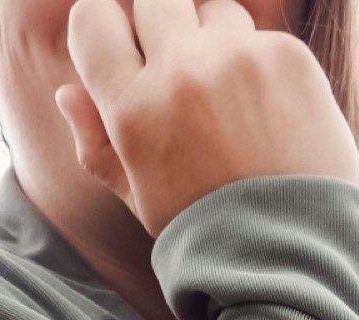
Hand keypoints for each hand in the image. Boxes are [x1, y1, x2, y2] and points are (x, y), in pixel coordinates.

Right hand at [53, 0, 358, 236]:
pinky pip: (262, 37)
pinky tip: (268, 116)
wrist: (291, 256)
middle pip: (154, 0)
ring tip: (229, 102)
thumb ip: (97, 145)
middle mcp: (180, 72)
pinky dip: (261, 66)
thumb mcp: (140, 199)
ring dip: (214, 41)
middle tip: (182, 79)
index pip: (93, 18)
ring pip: (212, 11)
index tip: (122, 48)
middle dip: (161, 29)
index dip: (104, 28)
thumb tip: (67, 93)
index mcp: (132, 110)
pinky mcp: (288, 56)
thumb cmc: (208, 232)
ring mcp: (238, 59)